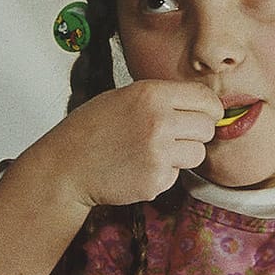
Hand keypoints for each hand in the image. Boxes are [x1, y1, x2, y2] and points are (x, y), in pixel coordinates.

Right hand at [0, 80, 220, 274]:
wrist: (66, 166)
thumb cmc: (92, 129)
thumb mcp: (125, 97)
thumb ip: (163, 98)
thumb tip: (201, 105)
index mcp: (152, 94)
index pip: (206, 98)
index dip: (208, 109)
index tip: (203, 116)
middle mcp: (159, 121)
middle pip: (207, 127)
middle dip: (196, 133)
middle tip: (174, 137)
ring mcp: (158, 153)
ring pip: (198, 154)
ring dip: (182, 156)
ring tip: (152, 152)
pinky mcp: (155, 180)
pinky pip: (177, 175)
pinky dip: (163, 174)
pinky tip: (138, 167)